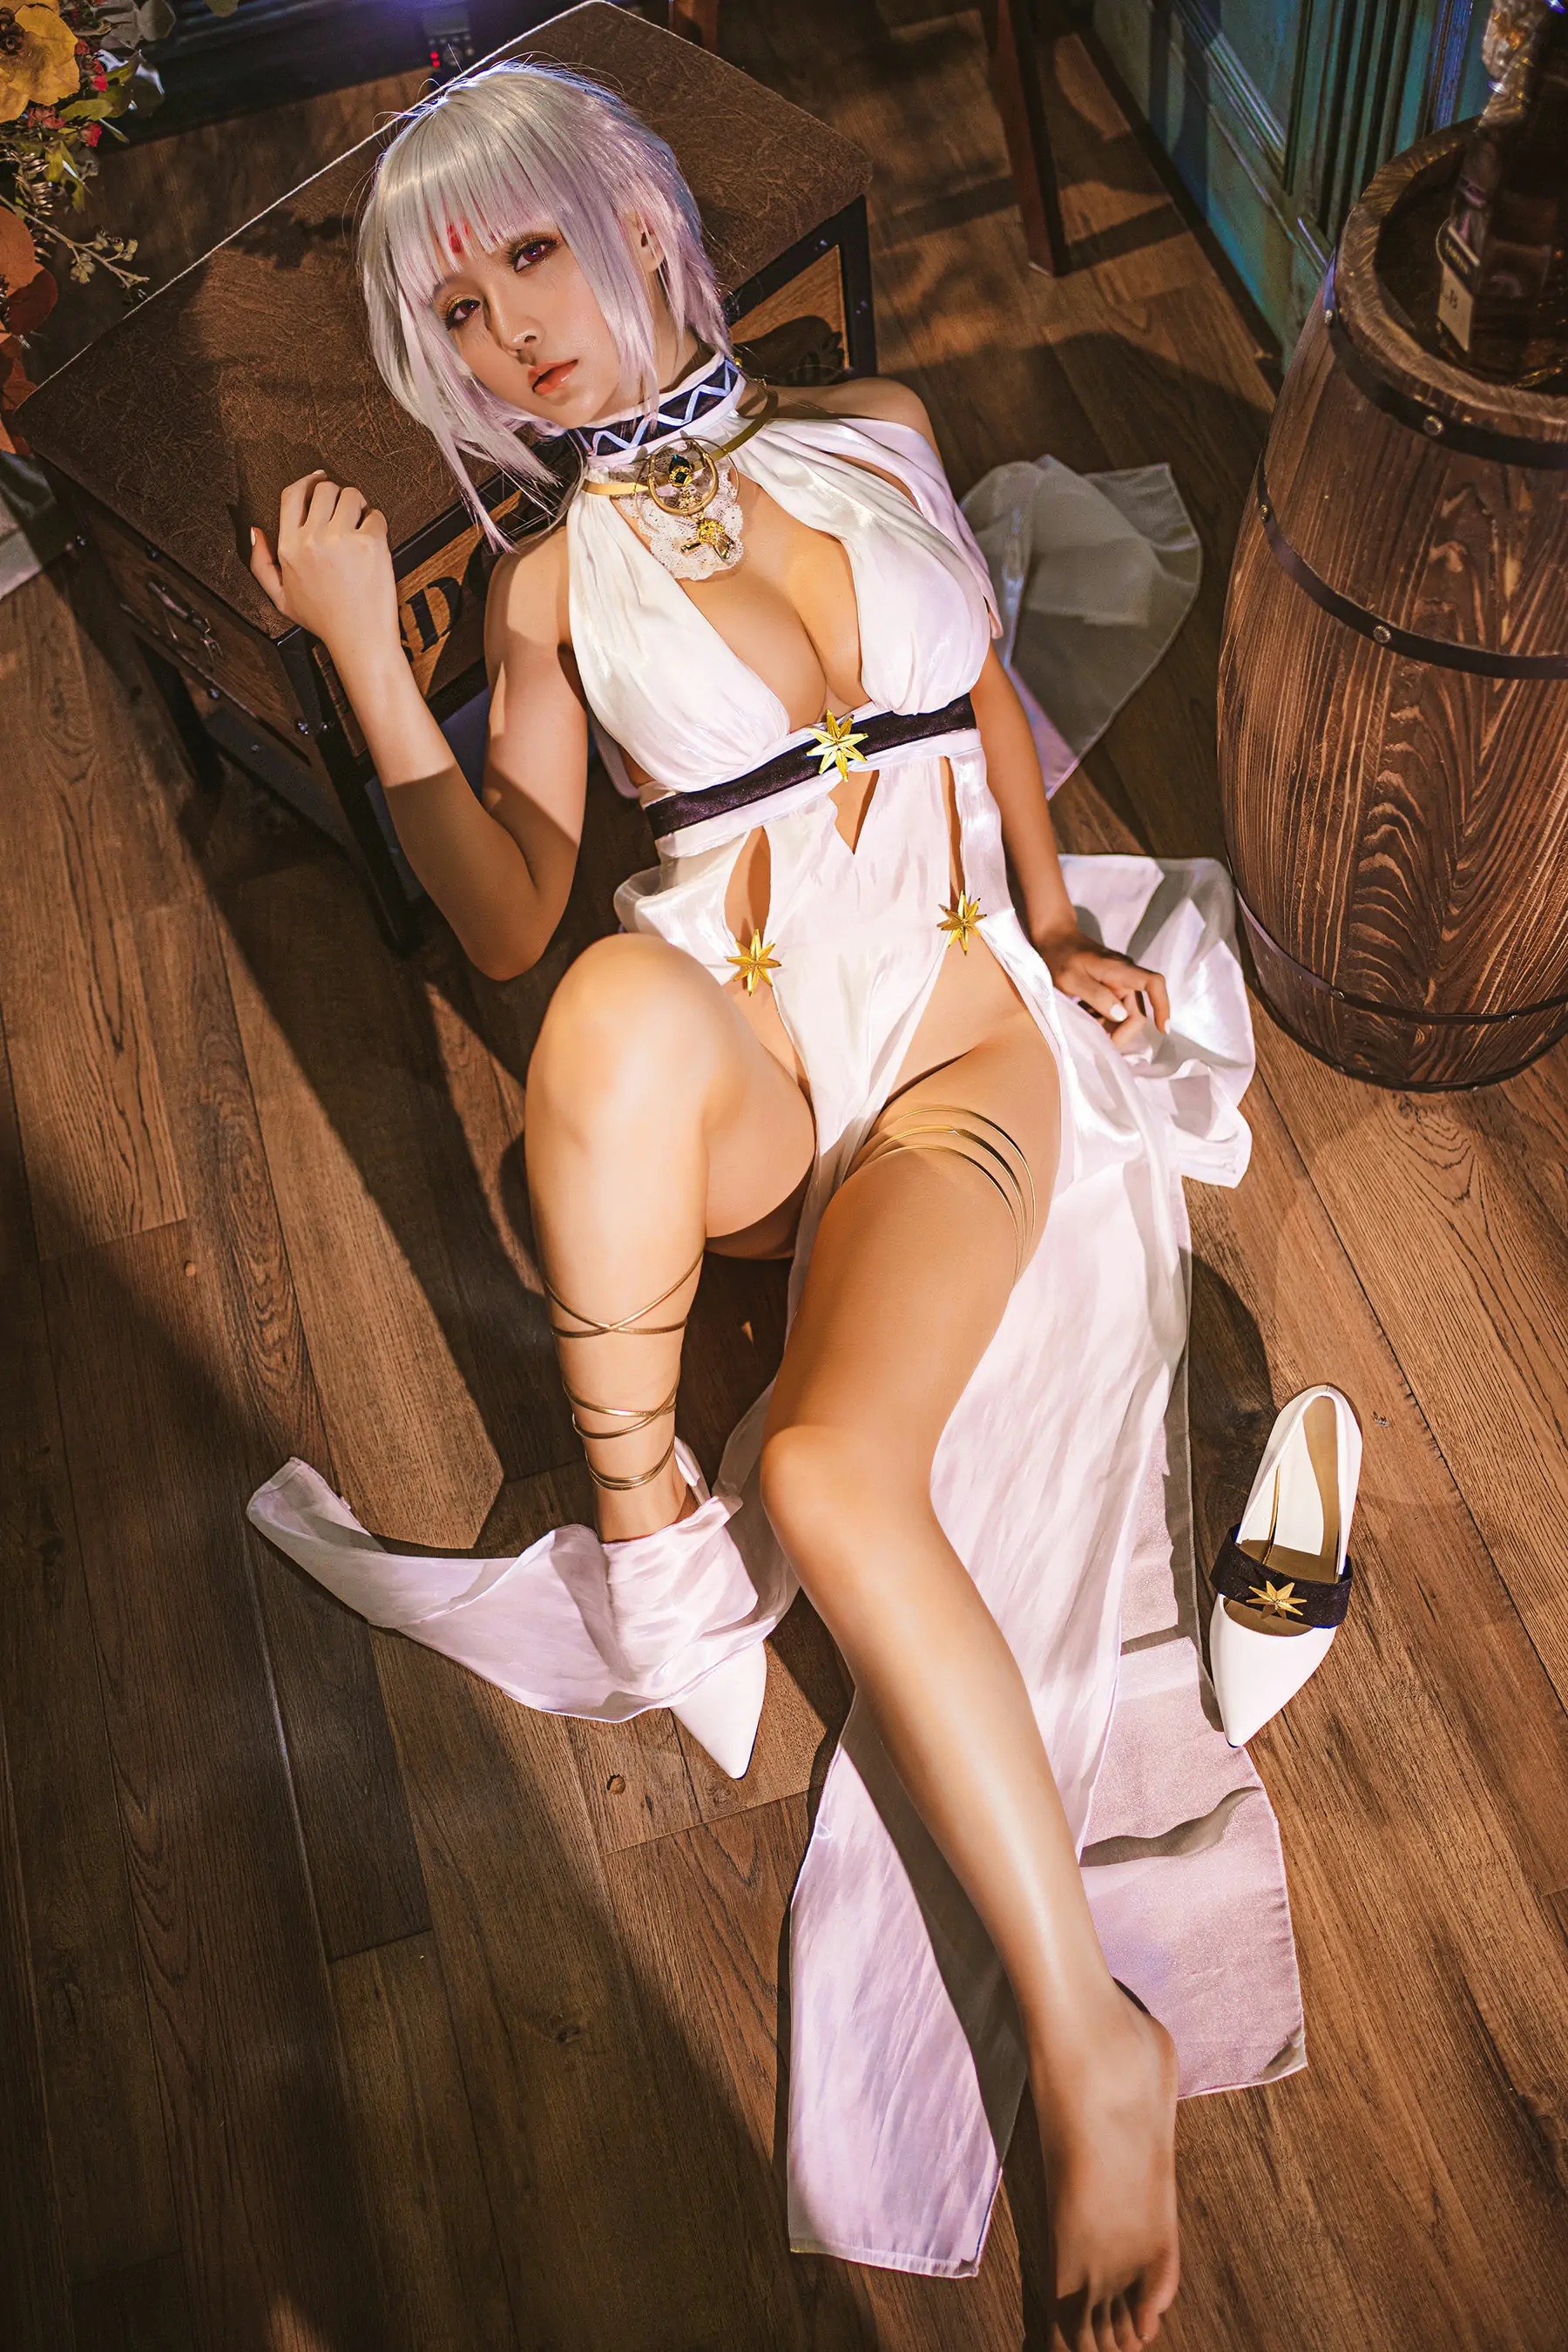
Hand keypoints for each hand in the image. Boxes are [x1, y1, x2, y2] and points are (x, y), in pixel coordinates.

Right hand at [248, 471, 399, 664]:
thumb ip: (260, 564)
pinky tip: (373, 543)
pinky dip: (377, 525)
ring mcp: (341, 539)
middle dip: (337, 494)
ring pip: (352, 495)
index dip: (307, 481)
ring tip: (360, 524)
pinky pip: (376, 515)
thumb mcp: (280, 597)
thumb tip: (254, 532)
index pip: (292, 494)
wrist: (359, 638)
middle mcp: (312, 539)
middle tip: (346, 511)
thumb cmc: (323, 620)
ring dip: (359, 505)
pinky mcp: (370, 543)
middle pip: (324, 489)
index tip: (318, 479)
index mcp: (288, 547)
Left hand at [1034, 924, 1169, 1037]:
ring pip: (1124, 1014)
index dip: (1162, 1006)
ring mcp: (1118, 982)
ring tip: (1087, 1030)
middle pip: (1136, 1011)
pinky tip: (1085, 1018)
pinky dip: (1102, 1019)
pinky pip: (1113, 1009)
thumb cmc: (1059, 956)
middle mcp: (1125, 976)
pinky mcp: (1109, 987)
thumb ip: (1096, 995)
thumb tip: (1121, 1015)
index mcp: (1121, 970)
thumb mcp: (1071, 978)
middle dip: (1122, 1032)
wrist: (1054, 937)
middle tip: (1100, 1045)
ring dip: (1110, 1027)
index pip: (1153, 984)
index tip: (1162, 1030)